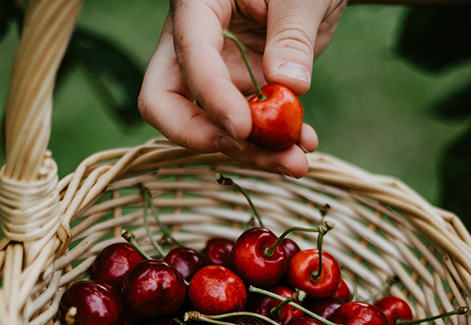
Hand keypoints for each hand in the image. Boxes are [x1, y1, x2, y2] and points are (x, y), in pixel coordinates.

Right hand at [138, 0, 345, 177]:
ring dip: (249, 152)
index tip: (243, 128)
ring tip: (296, 162)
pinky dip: (271, 144)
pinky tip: (304, 145)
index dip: (211, 98)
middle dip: (203, 137)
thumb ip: (292, 34)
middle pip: (165, 102)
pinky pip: (245, 127)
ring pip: (209, 125)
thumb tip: (287, 84)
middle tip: (248, 149)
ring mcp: (216, 72)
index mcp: (198, 5)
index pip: (190, 57)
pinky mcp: (240, 90)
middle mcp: (195, 44)